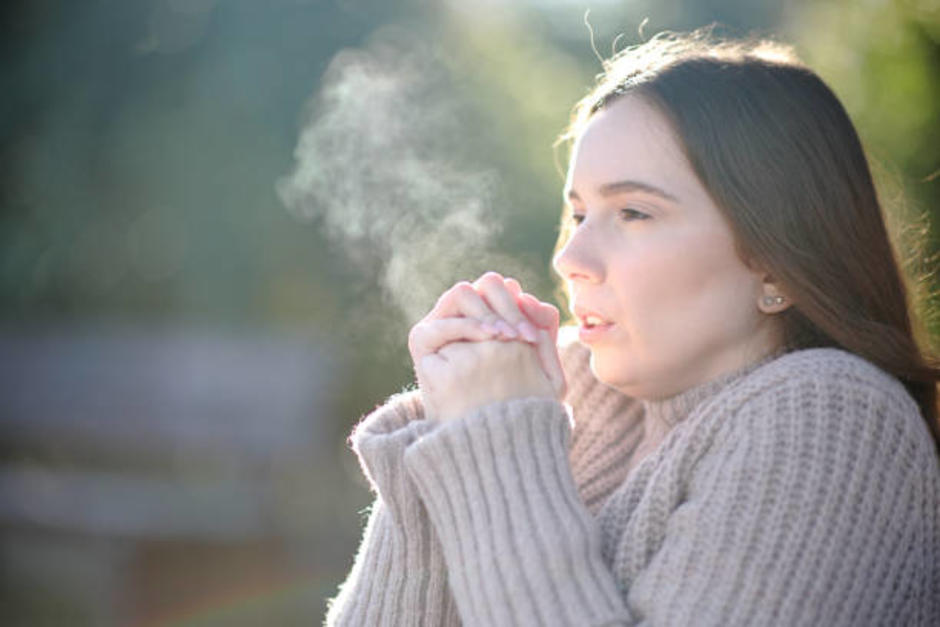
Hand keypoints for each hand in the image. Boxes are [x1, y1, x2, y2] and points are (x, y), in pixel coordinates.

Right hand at [408, 272, 566, 420]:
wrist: (483, 439)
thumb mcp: (540, 370)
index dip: (520, 306)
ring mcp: (442, 327)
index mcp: (491, 317)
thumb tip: (536, 302)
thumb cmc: (514, 404)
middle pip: (487, 285)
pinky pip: (441, 324)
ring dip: (486, 312)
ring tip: (503, 337)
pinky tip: (487, 339)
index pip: (505, 290)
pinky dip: (466, 326)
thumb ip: (543, 334)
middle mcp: (466, 317)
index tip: (532, 337)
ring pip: (463, 294)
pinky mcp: (422, 342)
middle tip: (521, 338)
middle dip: (507, 306)